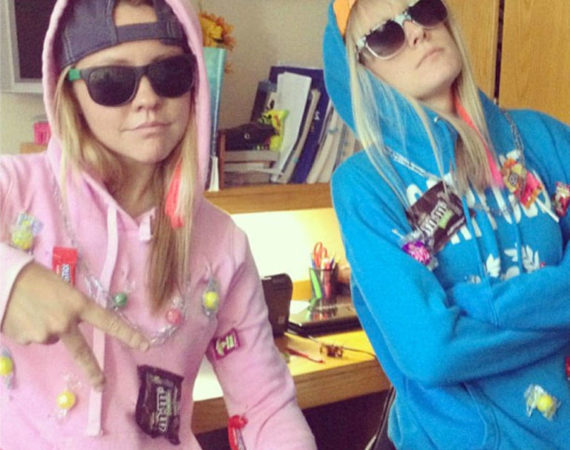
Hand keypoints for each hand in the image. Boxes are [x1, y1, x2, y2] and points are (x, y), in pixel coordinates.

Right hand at [1, 262, 149, 389]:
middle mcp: (65, 322)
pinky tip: (22, 314)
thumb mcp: (62, 288)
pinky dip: (30, 328)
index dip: (128, 334)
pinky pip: (34, 337)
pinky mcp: (27, 340)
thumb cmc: (34, 278)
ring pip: (52, 337)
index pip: (108, 321)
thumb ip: (72, 308)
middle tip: (102, 385)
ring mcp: (45, 333)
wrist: (2, 280)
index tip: (145, 346)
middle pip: (82, 352)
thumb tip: (69, 326)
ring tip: (32, 308)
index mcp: (78, 304)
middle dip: (93, 370)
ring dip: (46, 327)